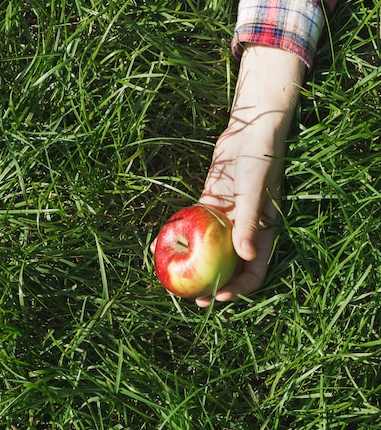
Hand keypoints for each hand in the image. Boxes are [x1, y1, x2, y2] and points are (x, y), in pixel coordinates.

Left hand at [195, 45, 304, 306]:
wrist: (249, 130)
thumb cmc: (259, 159)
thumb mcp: (255, 190)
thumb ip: (250, 222)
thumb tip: (246, 257)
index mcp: (263, 234)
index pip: (254, 272)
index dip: (238, 289)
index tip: (217, 296)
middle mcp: (245, 232)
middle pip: (231, 268)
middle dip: (215, 286)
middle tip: (195, 299)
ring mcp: (228, 221)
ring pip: (212, 252)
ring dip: (198, 268)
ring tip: (179, 280)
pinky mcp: (212, 206)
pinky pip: (198, 229)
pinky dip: (186, 240)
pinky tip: (167, 248)